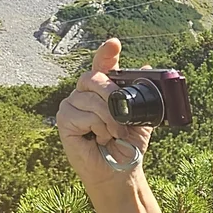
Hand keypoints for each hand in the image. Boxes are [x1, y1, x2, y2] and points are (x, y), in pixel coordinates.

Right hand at [57, 37, 149, 179]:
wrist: (121, 168)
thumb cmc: (128, 144)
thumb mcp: (141, 118)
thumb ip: (143, 96)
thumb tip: (148, 69)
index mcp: (102, 91)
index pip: (101, 66)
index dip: (106, 54)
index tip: (114, 43)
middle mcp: (84, 94)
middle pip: (93, 78)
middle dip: (111, 94)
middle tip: (123, 116)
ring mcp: (71, 106)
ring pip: (91, 100)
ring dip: (110, 119)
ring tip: (114, 133)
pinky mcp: (64, 121)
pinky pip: (84, 116)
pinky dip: (99, 128)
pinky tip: (99, 138)